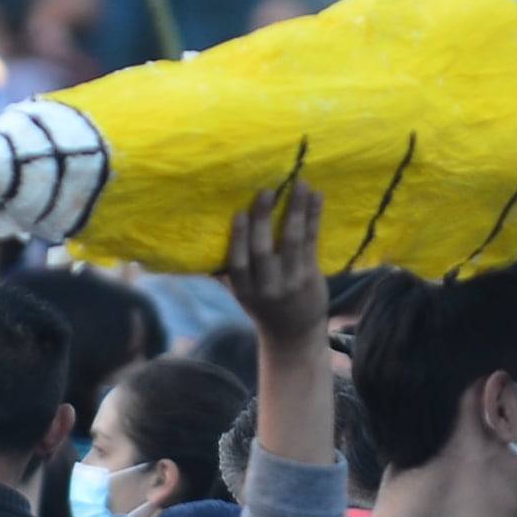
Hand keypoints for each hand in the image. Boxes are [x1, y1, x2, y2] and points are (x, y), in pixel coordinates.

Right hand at [222, 182, 328, 350]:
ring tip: (300, 184)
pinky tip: (316, 198)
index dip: (239, 237)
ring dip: (297, 210)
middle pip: (264, 250)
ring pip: (293, 242)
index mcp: (244, 289)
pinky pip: (312, 242)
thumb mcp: (241, 293)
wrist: (293, 333)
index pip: (238, 263)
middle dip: (265, 218)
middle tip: (267, 190)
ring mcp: (291, 282)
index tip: (239, 211)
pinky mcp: (311, 276)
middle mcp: (267, 287)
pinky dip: (313, 217)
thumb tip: (201, 240)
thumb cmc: (263, 304)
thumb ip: (226, 270)